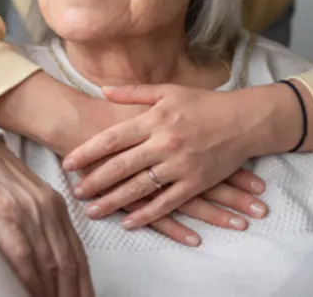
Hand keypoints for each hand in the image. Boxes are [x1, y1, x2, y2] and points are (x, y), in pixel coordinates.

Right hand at [0, 137, 93, 296]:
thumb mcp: (27, 199)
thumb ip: (41, 225)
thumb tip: (49, 263)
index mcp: (55, 207)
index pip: (78, 255)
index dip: (84, 285)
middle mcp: (47, 210)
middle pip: (68, 264)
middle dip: (72, 294)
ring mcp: (27, 212)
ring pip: (49, 263)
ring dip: (54, 293)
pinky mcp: (4, 215)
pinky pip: (23, 255)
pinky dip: (31, 280)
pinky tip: (32, 295)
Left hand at [63, 84, 266, 229]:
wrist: (244, 121)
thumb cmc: (203, 103)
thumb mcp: (168, 90)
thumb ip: (133, 92)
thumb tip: (103, 90)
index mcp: (154, 120)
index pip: (112, 138)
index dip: (88, 152)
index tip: (68, 163)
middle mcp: (164, 143)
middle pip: (120, 167)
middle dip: (94, 181)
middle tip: (74, 192)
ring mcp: (180, 165)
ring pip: (139, 189)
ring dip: (113, 202)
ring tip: (92, 211)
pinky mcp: (195, 183)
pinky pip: (166, 203)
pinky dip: (146, 215)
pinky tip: (128, 222)